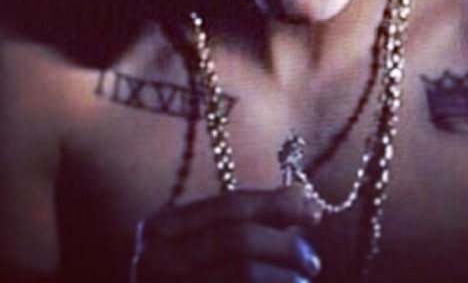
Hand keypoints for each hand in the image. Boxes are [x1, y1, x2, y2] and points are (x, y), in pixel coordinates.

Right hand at [131, 186, 322, 281]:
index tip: (315, 212)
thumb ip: (252, 220)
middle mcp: (152, 262)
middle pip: (239, 238)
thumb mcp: (213, 244)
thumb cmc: (197, 278)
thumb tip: (301, 192)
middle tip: (312, 262)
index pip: (230, 205)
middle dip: (285, 246)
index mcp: (160, 229)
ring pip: (244, 273)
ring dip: (285, 278)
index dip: (277, 204)